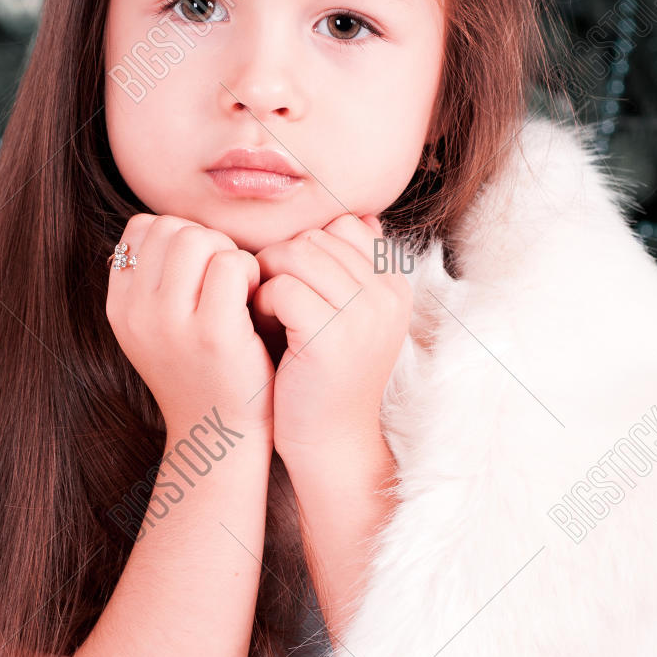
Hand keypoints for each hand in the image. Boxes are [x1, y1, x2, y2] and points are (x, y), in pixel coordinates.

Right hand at [105, 213, 274, 444]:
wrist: (221, 434)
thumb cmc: (202, 370)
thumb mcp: (157, 327)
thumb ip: (153, 280)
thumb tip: (160, 227)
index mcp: (120, 307)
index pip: (141, 228)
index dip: (179, 238)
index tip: (199, 274)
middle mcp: (136, 314)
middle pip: (171, 227)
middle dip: (207, 242)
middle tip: (225, 282)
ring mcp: (171, 324)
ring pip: (199, 238)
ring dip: (228, 255)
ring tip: (238, 292)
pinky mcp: (214, 334)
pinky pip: (232, 264)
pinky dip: (251, 273)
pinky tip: (255, 303)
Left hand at [250, 213, 411, 458]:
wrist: (330, 442)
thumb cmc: (324, 375)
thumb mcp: (348, 316)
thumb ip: (349, 268)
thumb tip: (353, 214)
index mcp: (394, 286)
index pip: (343, 226)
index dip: (306, 249)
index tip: (296, 285)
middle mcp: (385, 295)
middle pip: (313, 238)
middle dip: (281, 263)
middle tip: (273, 303)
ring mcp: (362, 315)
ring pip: (295, 255)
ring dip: (268, 280)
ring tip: (268, 314)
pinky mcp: (330, 336)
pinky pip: (281, 288)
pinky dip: (262, 304)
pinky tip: (265, 328)